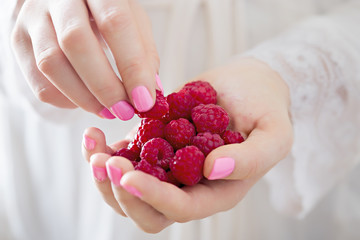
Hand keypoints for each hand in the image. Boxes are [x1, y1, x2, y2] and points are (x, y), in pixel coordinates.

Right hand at [11, 0, 159, 118]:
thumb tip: (151, 92)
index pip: (115, 22)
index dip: (131, 66)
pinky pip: (38, 82)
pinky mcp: (17, 39)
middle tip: (125, 111)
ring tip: (109, 111)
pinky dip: (66, 100)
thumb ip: (144, 51)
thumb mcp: (132, 18)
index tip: (145, 100)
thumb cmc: (105, 9)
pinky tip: (86, 101)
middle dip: (105, 86)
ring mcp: (31, 17)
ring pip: (51, 64)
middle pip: (76, 42)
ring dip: (85, 98)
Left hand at [82, 58, 292, 232]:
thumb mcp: (274, 133)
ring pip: (127, 189)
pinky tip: (96, 134)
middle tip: (105, 163)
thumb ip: (253, 158)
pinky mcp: (154, 144)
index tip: (128, 175)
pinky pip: (124, 159)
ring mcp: (168, 167)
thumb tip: (213, 168)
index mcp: (217, 191)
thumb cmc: (266, 108)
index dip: (153, 197)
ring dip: (104, 174)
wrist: (248, 85)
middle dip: (121, 193)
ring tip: (93, 144)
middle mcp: (188, 186)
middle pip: (147, 212)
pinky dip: (104, 151)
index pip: (181, 208)